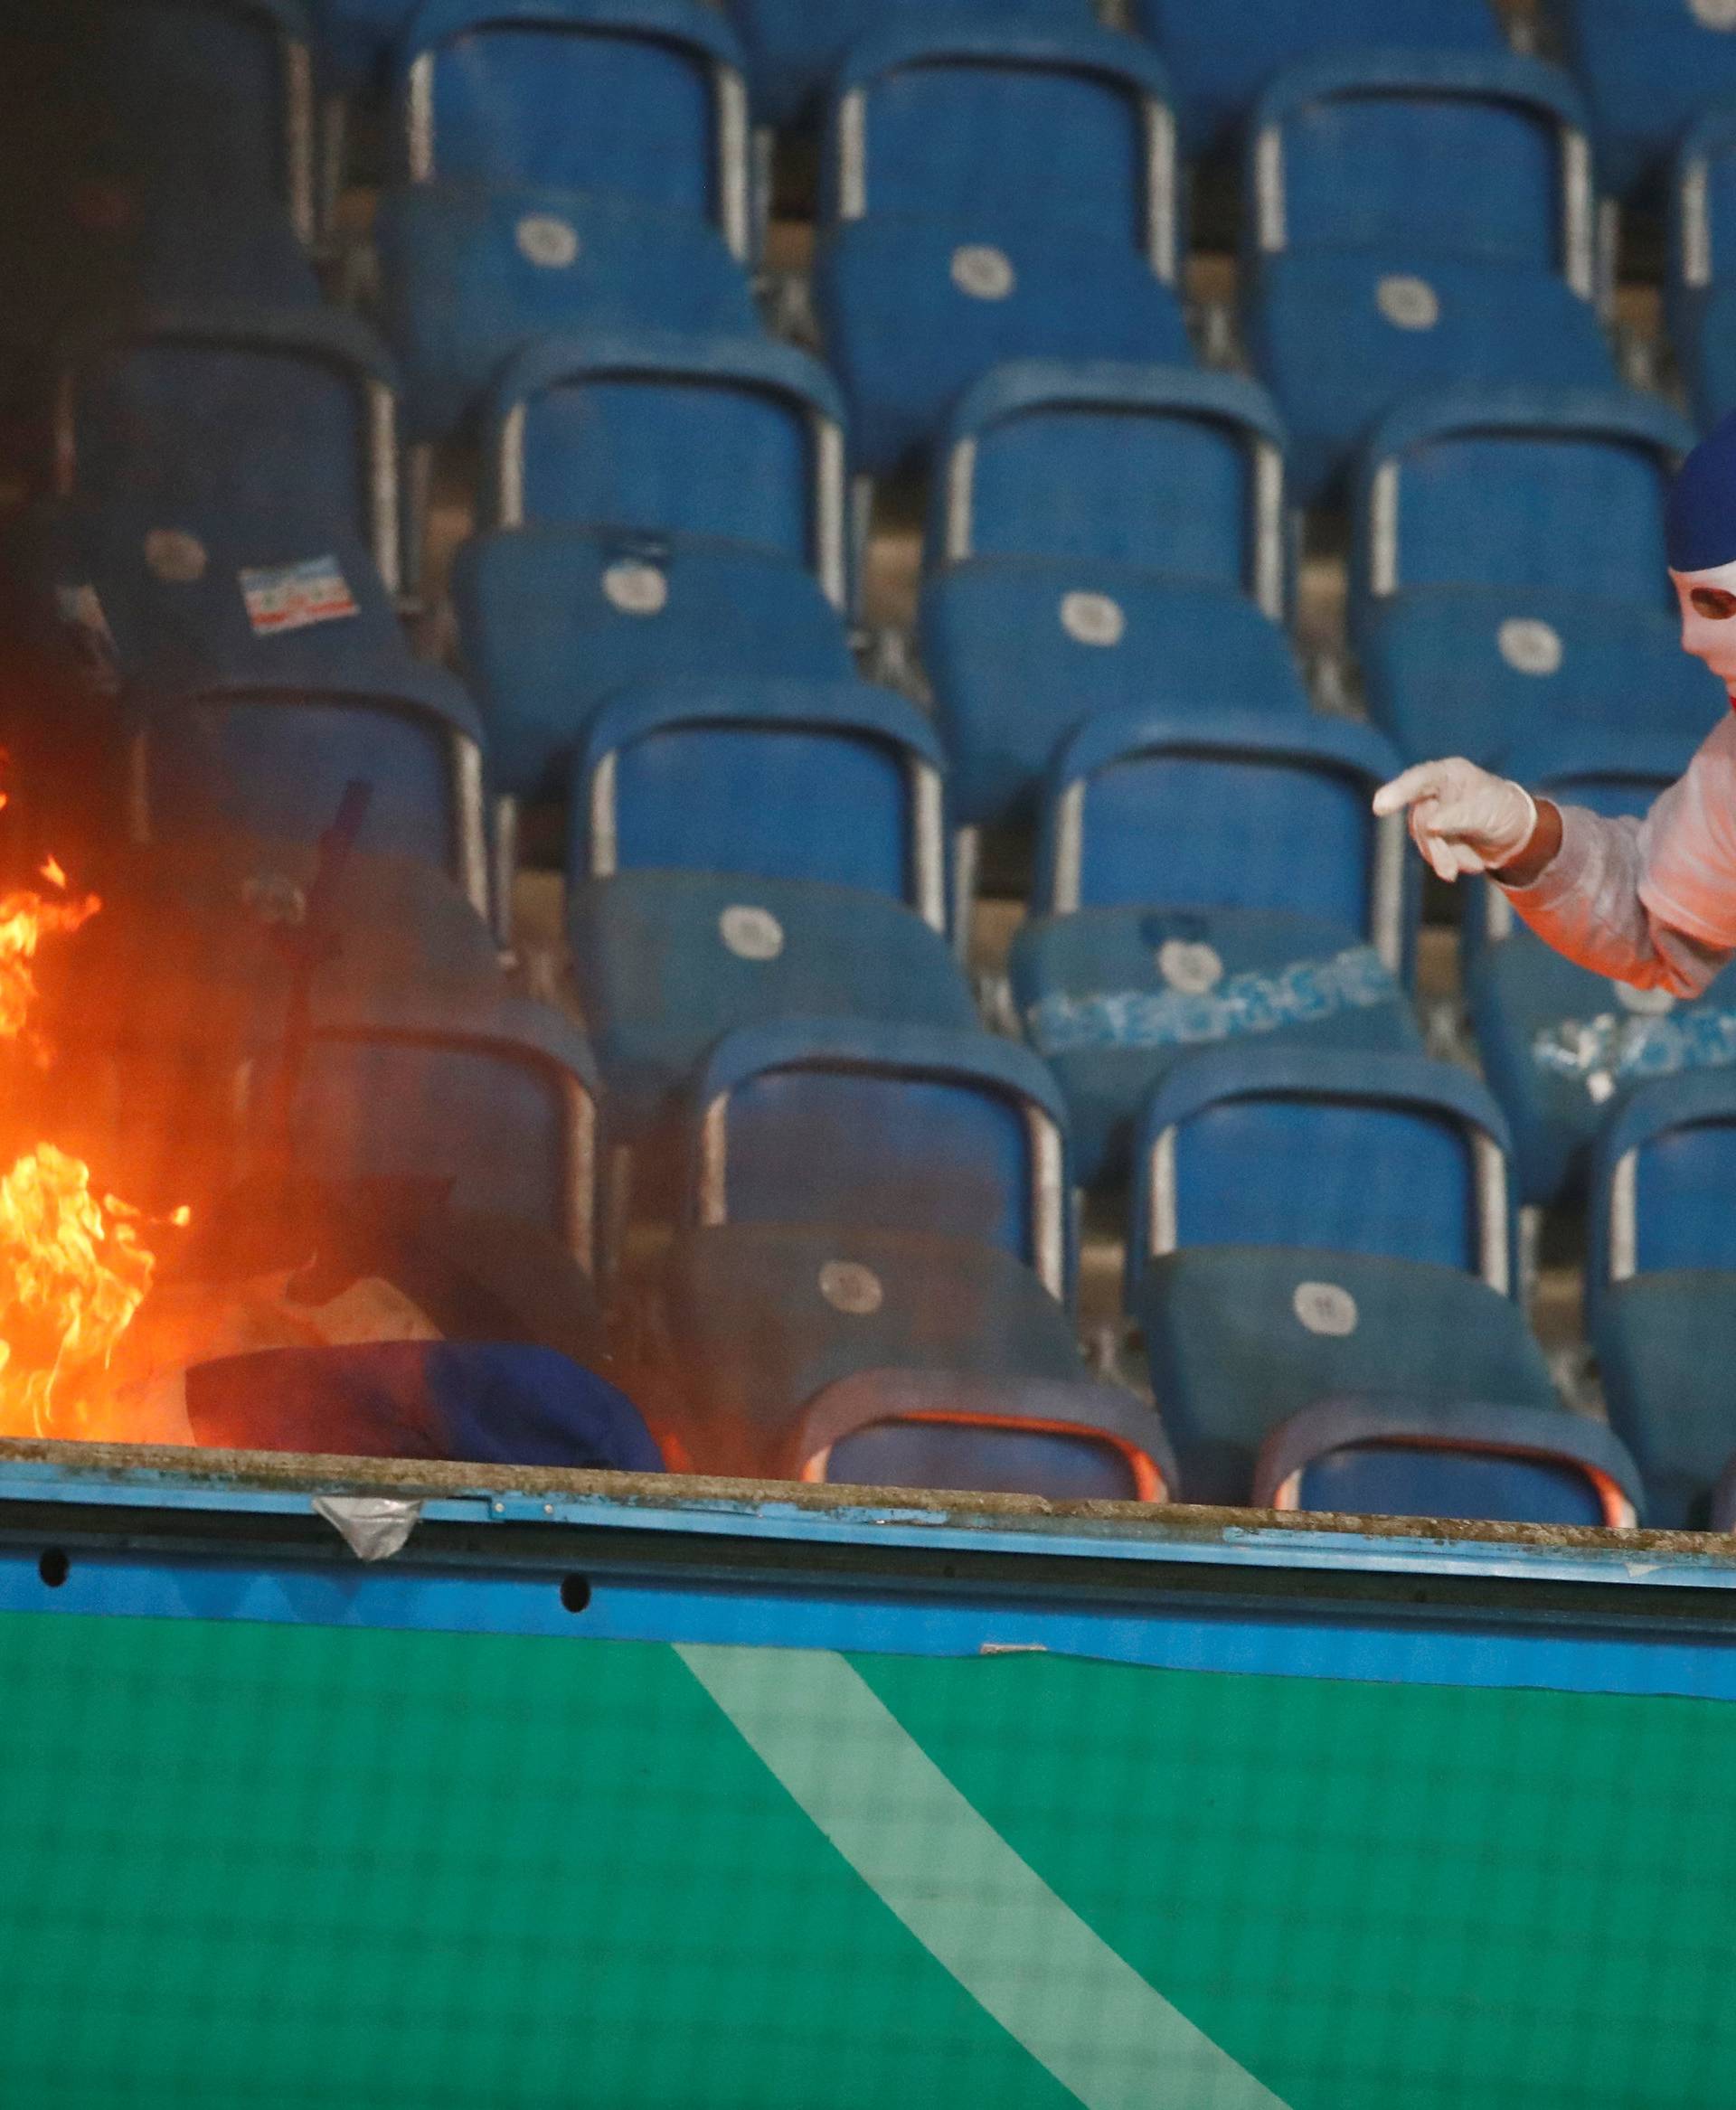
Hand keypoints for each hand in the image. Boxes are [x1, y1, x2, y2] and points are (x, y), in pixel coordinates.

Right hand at [1372, 758, 1537, 882]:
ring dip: (1445, 858)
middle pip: (1421, 819)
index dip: (1398, 791)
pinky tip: (1470, 863)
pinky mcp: (1432, 834)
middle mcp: (1434, 791)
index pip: (1420, 779)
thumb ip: (1458, 816)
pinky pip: (1431, 852)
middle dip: (1436, 847)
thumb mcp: (1486, 811)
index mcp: (1449, 774)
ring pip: (1424, 840)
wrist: (1515, 833)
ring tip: (1474, 866)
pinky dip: (1449, 862)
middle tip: (1450, 873)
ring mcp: (1431, 812)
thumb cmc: (1503, 809)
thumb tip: (1430, 825)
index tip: (1380, 806)